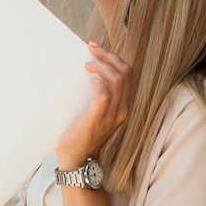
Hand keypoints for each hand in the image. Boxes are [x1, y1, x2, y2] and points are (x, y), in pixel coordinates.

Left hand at [55, 42, 132, 169]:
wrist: (77, 158)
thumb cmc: (81, 132)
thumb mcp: (96, 111)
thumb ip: (98, 94)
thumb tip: (85, 70)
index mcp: (125, 104)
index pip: (128, 73)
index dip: (114, 57)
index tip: (96, 48)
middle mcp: (123, 109)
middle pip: (126, 72)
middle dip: (109, 56)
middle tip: (92, 49)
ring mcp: (113, 115)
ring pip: (117, 80)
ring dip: (102, 66)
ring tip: (88, 65)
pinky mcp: (98, 119)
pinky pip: (104, 95)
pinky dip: (97, 83)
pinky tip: (89, 80)